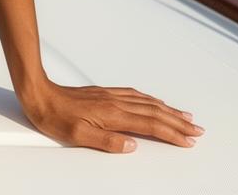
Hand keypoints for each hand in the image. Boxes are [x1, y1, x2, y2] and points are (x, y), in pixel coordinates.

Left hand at [19, 79, 204, 152]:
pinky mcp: (104, 93)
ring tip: (185, 116)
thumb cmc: (55, 116)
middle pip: (154, 112)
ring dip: (168, 110)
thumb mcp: (78, 136)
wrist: (39, 93)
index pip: (150, 125)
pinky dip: (150, 100)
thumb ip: (107, 142)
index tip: (188, 140)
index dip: (171, 133)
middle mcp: (115, 102)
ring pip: (146, 102)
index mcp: (112, 115)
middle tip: (197, 129)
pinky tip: (154, 102)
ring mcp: (110, 96)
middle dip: (178, 122)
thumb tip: (132, 145)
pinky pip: (135, 95)